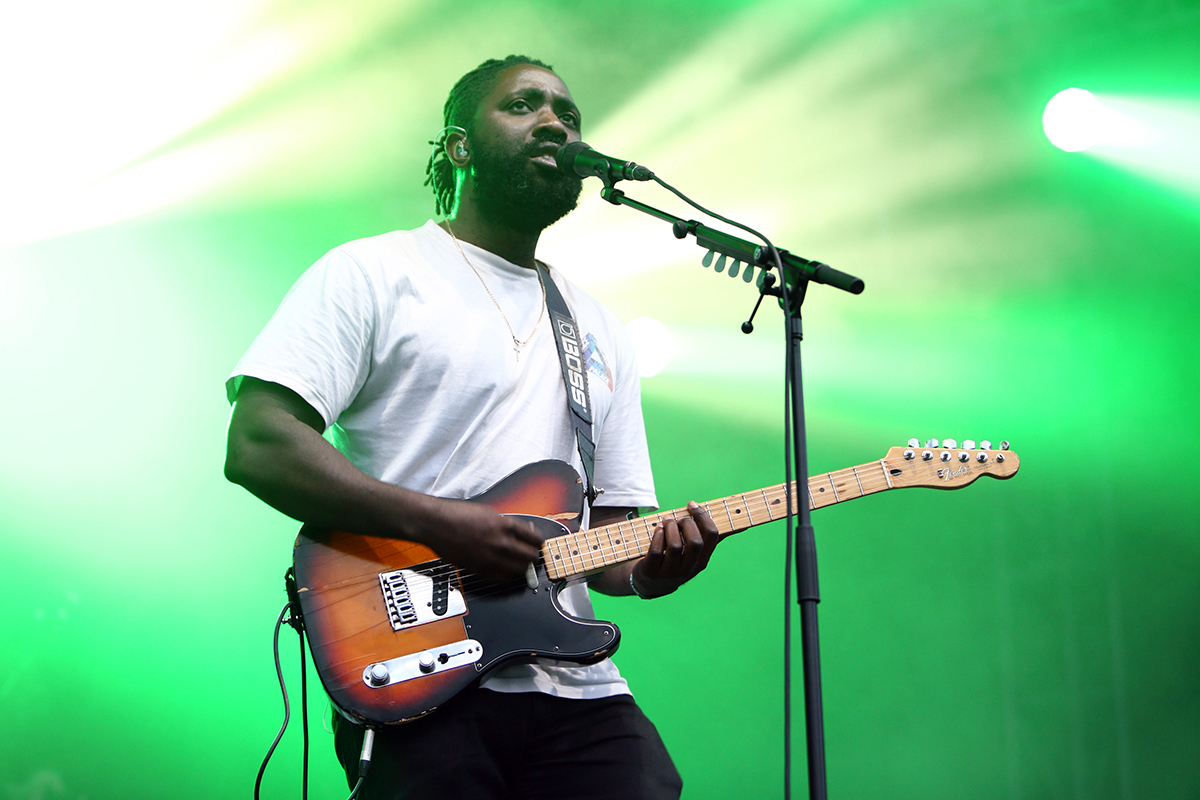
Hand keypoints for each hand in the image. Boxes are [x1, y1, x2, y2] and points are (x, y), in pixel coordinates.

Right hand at [409, 498, 544, 580]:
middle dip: (533, 556)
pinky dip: (506, 575)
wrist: (436, 524)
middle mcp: (501, 543)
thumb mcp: (489, 512)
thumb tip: (522, 531)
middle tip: (530, 554)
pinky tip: (503, 569)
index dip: (538, 542)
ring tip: (518, 563)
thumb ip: (507, 523)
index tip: (536, 543)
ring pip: (519, 570)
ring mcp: (491, 558)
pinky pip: (502, 578)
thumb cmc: (458, 514)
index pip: (535, 539)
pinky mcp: (479, 569)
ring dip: (521, 567)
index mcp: (505, 525)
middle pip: (531, 557)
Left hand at [632, 501, 719, 597]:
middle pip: (695, 542)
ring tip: (666, 522)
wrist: (652, 584)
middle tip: (678, 519)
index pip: (712, 536)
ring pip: (675, 546)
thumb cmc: (676, 560)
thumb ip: (707, 539)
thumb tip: (741, 524)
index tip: (692, 505)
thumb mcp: (693, 555)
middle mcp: (688, 569)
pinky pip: (657, 551)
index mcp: (702, 561)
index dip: (702, 516)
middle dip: (686, 523)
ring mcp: (670, 573)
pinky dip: (657, 536)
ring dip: (670, 527)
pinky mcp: (652, 572)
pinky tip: (658, 530)